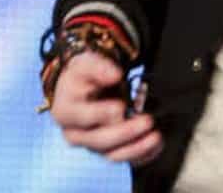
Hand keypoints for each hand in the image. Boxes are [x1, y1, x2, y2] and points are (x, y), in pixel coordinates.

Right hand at [50, 51, 162, 165]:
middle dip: (126, 132)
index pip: (83, 118)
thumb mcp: (85, 64)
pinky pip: (124, 158)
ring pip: (112, 155)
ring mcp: (92, 144)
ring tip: (156, 137)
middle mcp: (76, 134)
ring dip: (136, 148)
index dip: (102, 114)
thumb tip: (114, 75)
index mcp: (66, 112)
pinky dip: (142, 154)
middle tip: (147, 121)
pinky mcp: (107, 150)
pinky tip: (156, 145)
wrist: (82, 88)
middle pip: (100, 141)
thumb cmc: (82, 78)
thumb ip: (98, 68)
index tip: (120, 107)